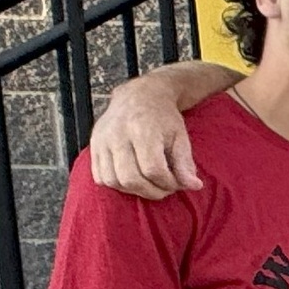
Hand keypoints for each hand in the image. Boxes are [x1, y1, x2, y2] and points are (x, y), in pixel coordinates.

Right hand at [90, 77, 202, 197]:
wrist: (139, 96)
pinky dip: (117, 185)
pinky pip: (100, 176)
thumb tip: (194, 187)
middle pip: (131, 178)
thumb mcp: (180, 137)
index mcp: (142, 130)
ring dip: (134, 190)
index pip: (153, 169)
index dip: (168, 183)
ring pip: (113, 180)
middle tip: (164, 189)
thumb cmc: (163, 118)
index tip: (177, 183)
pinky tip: (133, 180)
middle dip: (152, 191)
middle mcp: (117, 135)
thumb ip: (185, 163)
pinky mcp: (93, 146)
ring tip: (150, 185)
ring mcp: (101, 140)